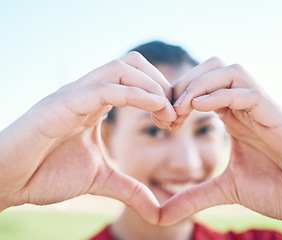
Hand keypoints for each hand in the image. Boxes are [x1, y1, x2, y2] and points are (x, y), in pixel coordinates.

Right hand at [0, 52, 175, 224]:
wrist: (7, 182)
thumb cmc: (46, 174)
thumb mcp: (100, 181)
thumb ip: (130, 190)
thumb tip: (157, 211)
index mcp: (95, 104)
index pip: (136, 78)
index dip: (161, 95)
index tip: (174, 122)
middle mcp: (86, 92)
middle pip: (132, 63)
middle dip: (161, 84)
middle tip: (173, 116)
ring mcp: (73, 95)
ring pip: (120, 68)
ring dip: (152, 87)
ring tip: (165, 114)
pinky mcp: (61, 105)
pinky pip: (104, 89)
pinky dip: (134, 94)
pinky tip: (154, 107)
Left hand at [160, 58, 281, 233]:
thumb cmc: (279, 189)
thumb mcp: (226, 190)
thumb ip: (194, 196)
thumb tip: (161, 215)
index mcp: (234, 117)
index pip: (201, 87)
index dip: (177, 98)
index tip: (164, 122)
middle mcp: (246, 107)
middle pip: (212, 67)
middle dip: (184, 84)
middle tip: (169, 114)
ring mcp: (263, 109)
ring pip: (230, 71)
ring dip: (200, 84)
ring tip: (182, 110)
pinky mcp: (277, 117)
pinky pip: (248, 93)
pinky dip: (221, 95)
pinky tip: (200, 109)